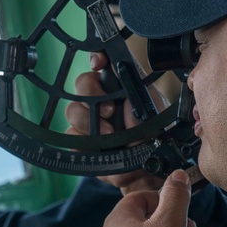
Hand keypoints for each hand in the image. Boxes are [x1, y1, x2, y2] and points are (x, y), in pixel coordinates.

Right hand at [65, 52, 169, 194]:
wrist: (149, 169)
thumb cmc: (156, 137)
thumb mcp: (155, 111)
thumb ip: (139, 97)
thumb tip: (123, 91)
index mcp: (120, 86)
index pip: (103, 62)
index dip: (97, 57)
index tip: (98, 63)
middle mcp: (102, 99)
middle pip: (81, 83)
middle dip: (91, 93)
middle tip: (109, 110)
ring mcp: (89, 120)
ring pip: (72, 110)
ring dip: (88, 121)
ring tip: (109, 134)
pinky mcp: (82, 142)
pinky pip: (70, 137)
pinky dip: (81, 142)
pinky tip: (98, 148)